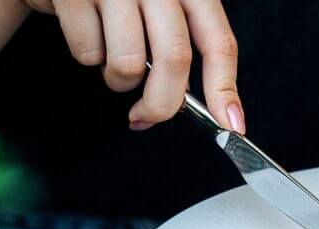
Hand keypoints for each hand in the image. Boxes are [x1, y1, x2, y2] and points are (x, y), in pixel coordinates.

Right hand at [25, 0, 242, 131]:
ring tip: (109, 55)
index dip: (225, 89)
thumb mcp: (158, 5)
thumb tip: (190, 100)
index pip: (218, 42)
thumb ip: (176, 43)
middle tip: (146, 116)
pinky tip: (88, 31)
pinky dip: (88, 56)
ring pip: (127, 65)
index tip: (230, 125)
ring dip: (117, 79)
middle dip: (162, 103)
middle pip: (174, 59)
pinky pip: (88, 53)